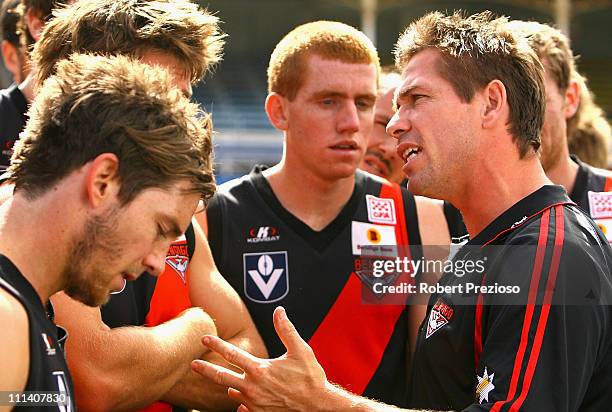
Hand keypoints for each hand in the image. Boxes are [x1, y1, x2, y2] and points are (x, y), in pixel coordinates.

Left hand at [191, 306, 327, 411]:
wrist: (317, 407)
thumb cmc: (311, 379)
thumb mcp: (300, 350)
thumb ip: (286, 330)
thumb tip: (279, 311)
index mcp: (259, 370)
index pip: (232, 354)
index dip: (216, 345)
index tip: (204, 338)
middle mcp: (252, 387)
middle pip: (221, 376)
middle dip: (205, 369)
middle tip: (192, 364)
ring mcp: (254, 403)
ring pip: (233, 392)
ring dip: (229, 385)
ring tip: (227, 381)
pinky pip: (242, 407)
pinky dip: (241, 402)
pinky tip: (243, 401)